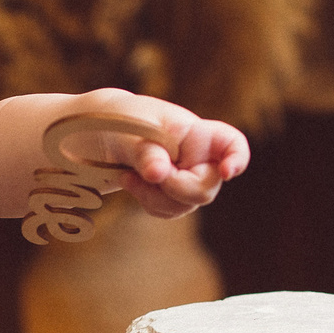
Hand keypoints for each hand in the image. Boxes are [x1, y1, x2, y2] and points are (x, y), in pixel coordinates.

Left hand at [65, 102, 249, 217]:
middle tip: (148, 174)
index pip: (231, 144)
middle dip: (175, 188)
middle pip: (207, 188)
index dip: (237, 159)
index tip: (227, 172)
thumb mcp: (130, 130)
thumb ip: (147, 152)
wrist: (96, 134)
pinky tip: (131, 182)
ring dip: (155, 197)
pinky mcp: (170, 194)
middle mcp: (197, 156)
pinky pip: (169, 211)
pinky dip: (149, 203)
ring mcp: (185, 177)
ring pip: (186, 205)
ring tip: (128, 175)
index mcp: (196, 132)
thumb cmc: (119, 121)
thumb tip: (159, 174)